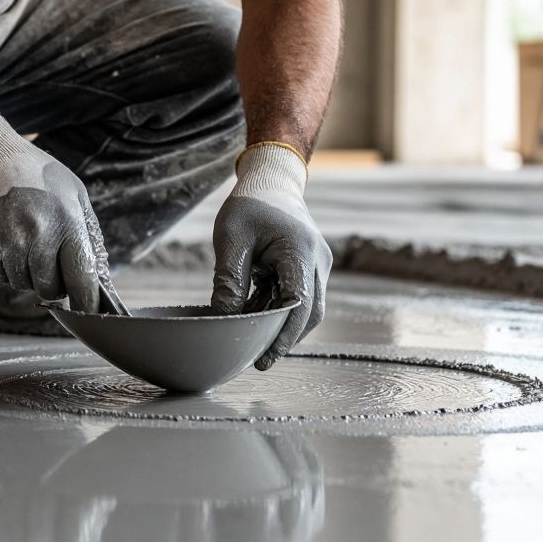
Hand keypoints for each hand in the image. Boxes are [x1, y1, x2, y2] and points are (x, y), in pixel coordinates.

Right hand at [0, 100, 106, 312]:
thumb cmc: (38, 175)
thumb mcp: (75, 194)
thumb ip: (89, 234)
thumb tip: (101, 277)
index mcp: (65, 222)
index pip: (81, 277)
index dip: (87, 299)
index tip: (88, 310)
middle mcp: (36, 236)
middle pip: (50, 288)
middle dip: (53, 283)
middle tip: (50, 263)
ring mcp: (6, 244)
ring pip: (23, 284)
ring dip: (27, 273)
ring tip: (25, 243)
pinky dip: (5, 268)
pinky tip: (6, 243)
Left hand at [212, 143, 331, 369]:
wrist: (271, 181)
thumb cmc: (249, 206)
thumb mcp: (230, 238)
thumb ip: (228, 280)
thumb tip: (223, 320)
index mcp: (301, 251)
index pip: (298, 304)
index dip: (282, 336)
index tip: (262, 358)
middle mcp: (319, 261)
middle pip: (310, 314)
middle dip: (285, 339)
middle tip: (258, 360)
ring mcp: (319, 266)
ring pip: (309, 310)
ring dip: (283, 327)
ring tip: (253, 339)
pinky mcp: (312, 269)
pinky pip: (301, 298)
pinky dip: (281, 312)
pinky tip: (256, 317)